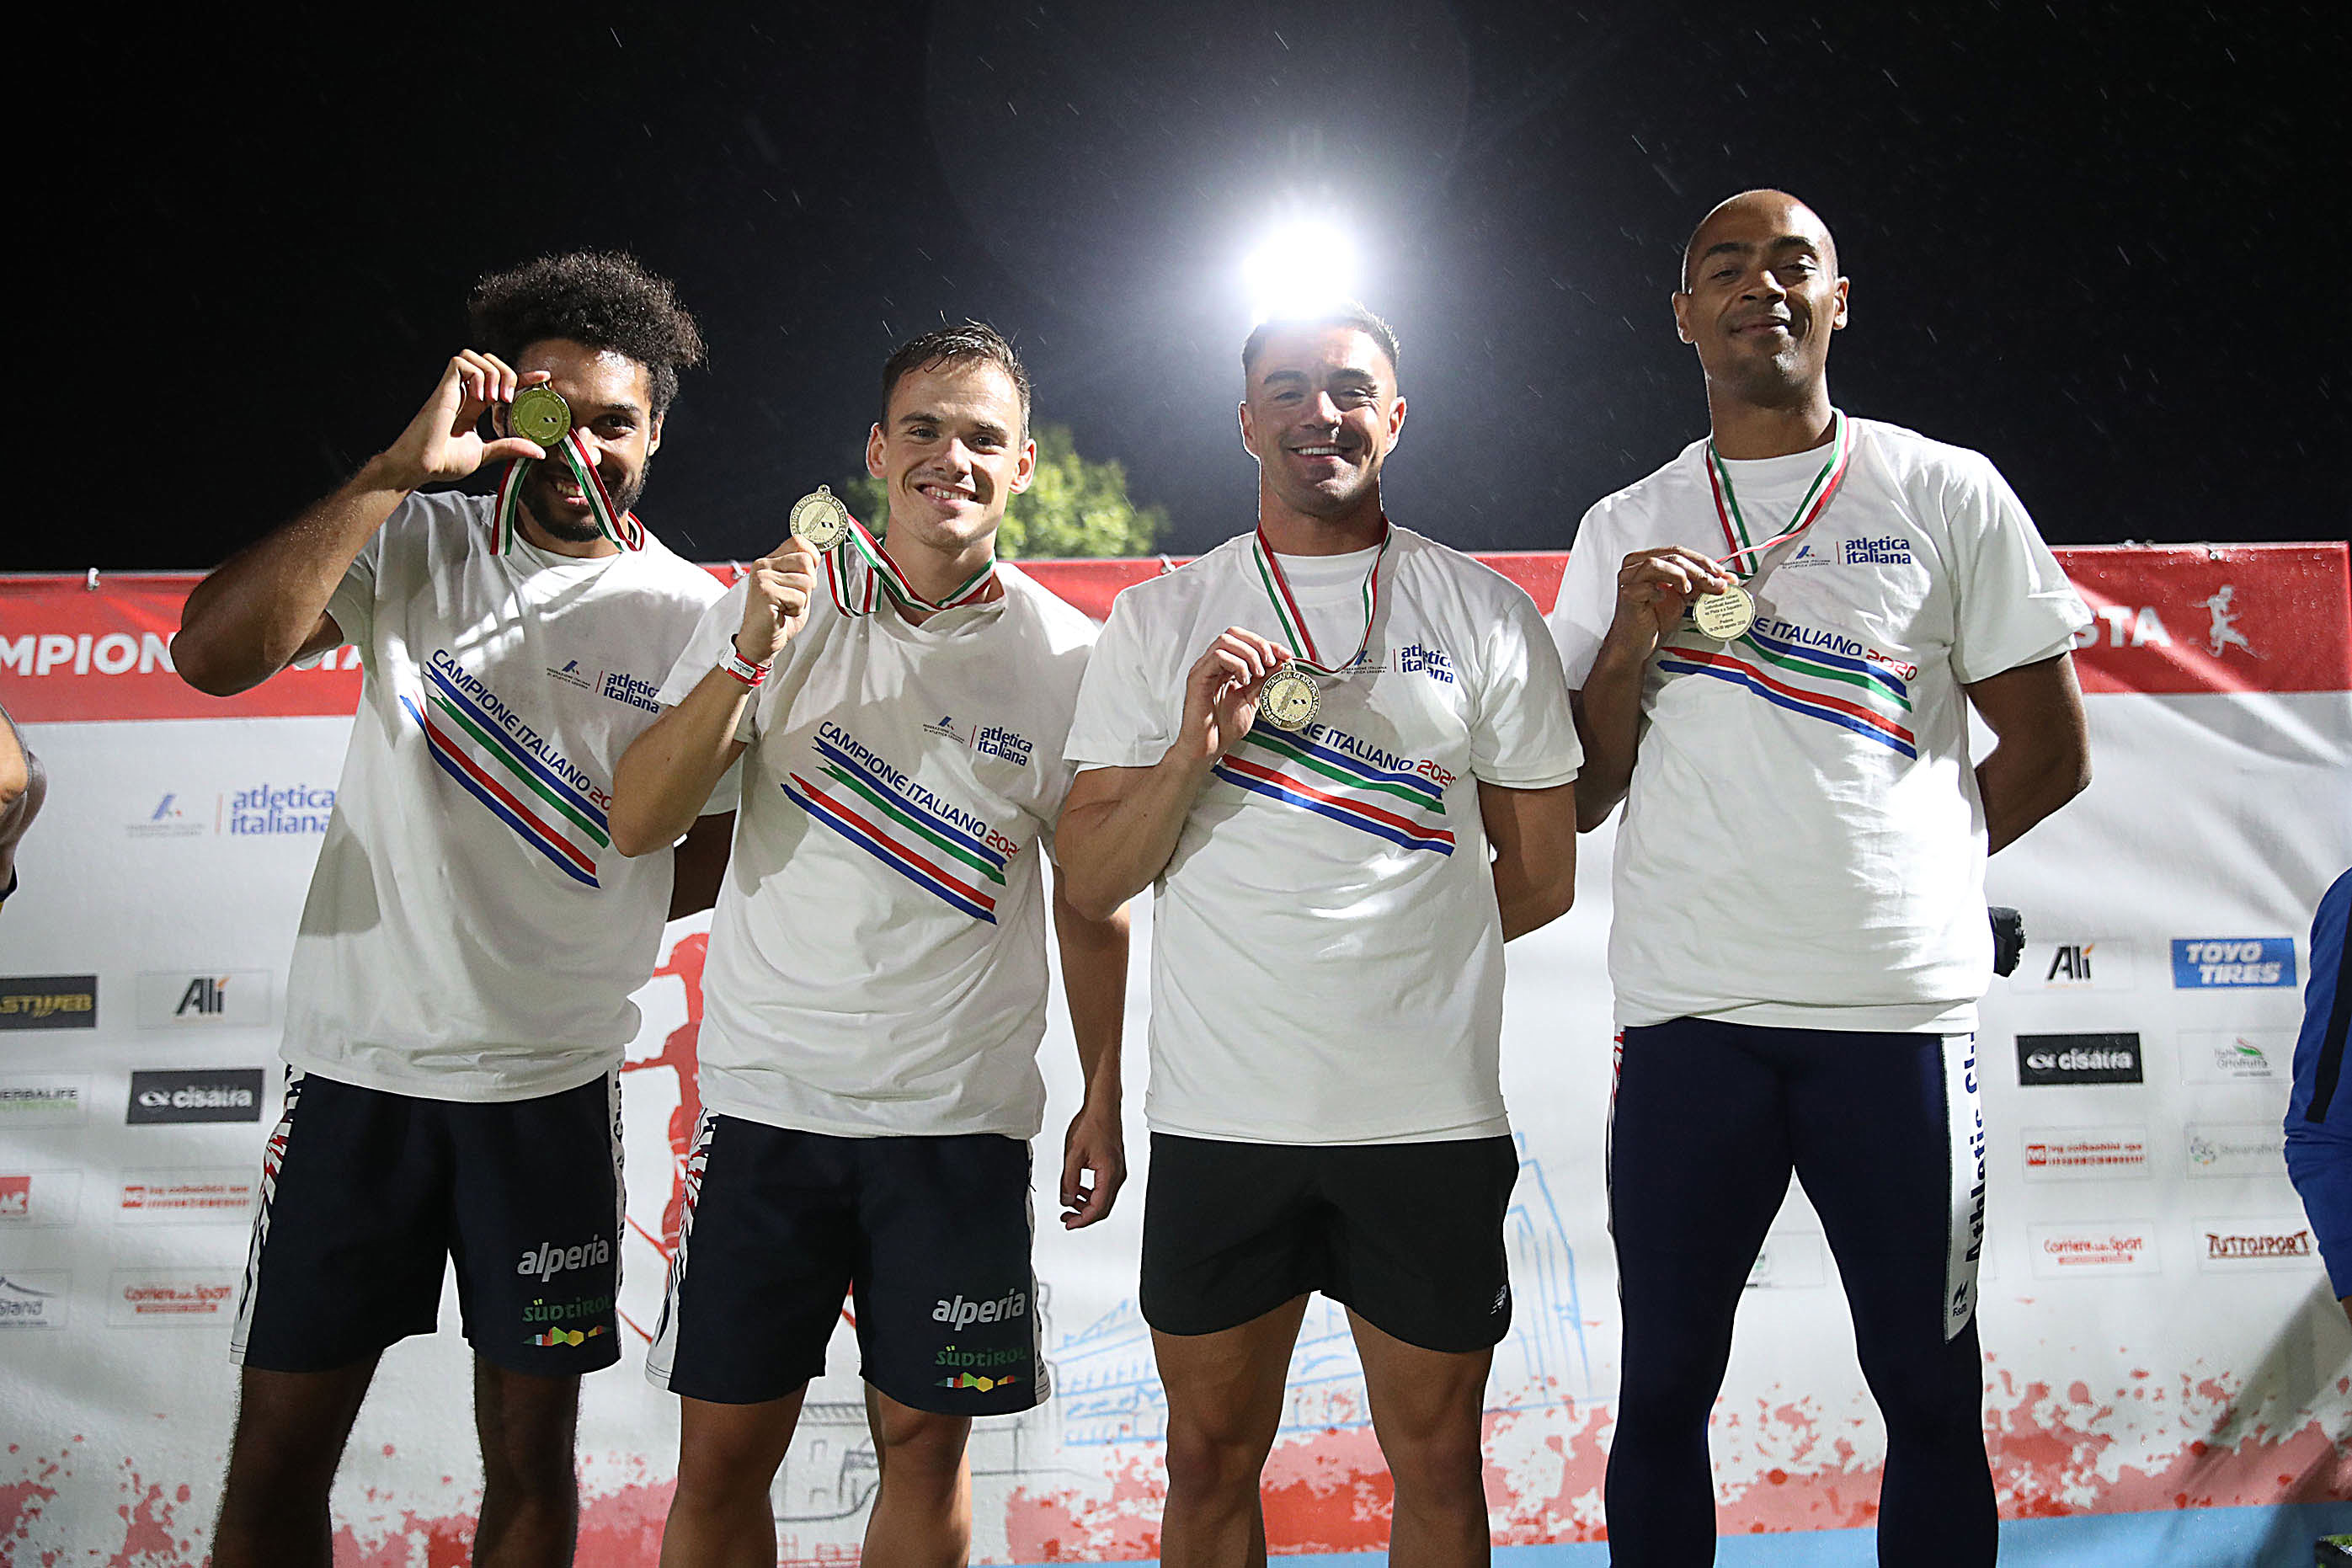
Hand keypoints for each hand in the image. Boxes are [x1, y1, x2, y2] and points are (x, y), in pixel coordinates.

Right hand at [375, 352, 551, 490]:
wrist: (420, 466)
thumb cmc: (443, 461)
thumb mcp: (485, 454)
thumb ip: (509, 448)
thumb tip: (539, 451)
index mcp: (474, 405)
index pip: (501, 381)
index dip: (523, 376)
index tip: (543, 377)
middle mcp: (464, 393)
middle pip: (489, 360)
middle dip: (507, 372)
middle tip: (509, 399)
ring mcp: (453, 389)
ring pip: (475, 356)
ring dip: (493, 372)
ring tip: (495, 399)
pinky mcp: (443, 389)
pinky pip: (461, 363)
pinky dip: (477, 375)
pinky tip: (479, 397)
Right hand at [734, 536, 821, 665]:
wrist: (761, 641)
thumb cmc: (778, 618)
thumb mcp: (796, 589)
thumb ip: (804, 571)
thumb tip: (819, 556)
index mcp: (771, 561)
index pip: (799, 541)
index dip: (813, 557)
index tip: (808, 576)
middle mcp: (764, 565)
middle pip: (806, 560)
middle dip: (809, 584)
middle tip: (794, 597)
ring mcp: (763, 577)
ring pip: (805, 580)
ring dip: (802, 599)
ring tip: (786, 606)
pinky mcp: (765, 592)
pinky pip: (799, 597)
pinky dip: (796, 609)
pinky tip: (782, 613)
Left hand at [1060, 1100, 1125, 1228]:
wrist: (1102, 1107)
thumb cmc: (1092, 1124)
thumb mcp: (1073, 1155)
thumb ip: (1069, 1181)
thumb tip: (1067, 1200)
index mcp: (1109, 1174)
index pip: (1097, 1208)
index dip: (1082, 1220)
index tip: (1068, 1223)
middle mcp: (1117, 1175)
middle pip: (1103, 1207)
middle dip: (1084, 1215)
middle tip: (1067, 1218)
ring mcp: (1117, 1170)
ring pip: (1104, 1198)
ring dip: (1087, 1204)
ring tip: (1070, 1203)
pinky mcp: (1114, 1165)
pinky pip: (1104, 1187)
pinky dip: (1091, 1193)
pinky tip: (1079, 1190)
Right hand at [1178, 628, 1286, 765]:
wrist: (1207, 749)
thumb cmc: (1223, 729)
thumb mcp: (1252, 699)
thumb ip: (1264, 680)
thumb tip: (1281, 662)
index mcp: (1224, 667)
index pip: (1245, 641)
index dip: (1267, 644)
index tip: (1285, 655)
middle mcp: (1212, 665)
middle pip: (1234, 633)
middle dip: (1258, 644)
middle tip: (1270, 662)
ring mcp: (1203, 670)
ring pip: (1226, 641)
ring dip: (1249, 654)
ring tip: (1257, 674)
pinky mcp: (1197, 678)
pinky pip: (1218, 657)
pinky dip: (1237, 665)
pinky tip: (1243, 681)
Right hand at [1611, 546, 1732, 650]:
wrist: (1635, 645)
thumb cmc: (1652, 621)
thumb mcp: (1682, 598)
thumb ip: (1700, 585)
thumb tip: (1725, 579)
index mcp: (1646, 561)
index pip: (1677, 551)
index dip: (1701, 560)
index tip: (1720, 572)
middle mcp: (1635, 567)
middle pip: (1671, 556)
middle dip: (1698, 569)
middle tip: (1714, 583)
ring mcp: (1628, 580)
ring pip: (1657, 564)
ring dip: (1680, 574)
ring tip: (1688, 589)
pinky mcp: (1627, 595)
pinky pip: (1645, 586)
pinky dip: (1659, 590)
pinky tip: (1664, 598)